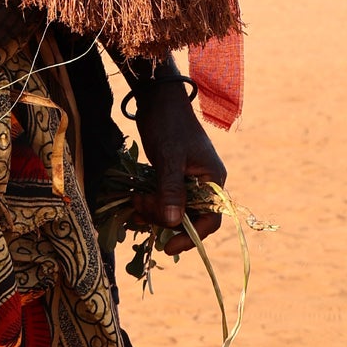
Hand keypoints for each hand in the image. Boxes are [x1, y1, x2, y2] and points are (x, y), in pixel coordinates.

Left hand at [129, 74, 225, 255]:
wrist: (157, 99)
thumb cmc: (168, 124)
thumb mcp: (168, 157)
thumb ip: (171, 189)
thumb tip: (172, 222)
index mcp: (213, 181)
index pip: (209, 221)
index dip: (190, 237)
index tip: (168, 248)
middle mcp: (204, 184)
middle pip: (187, 218)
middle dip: (162, 219)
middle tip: (138, 211)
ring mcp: (188, 181)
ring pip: (172, 210)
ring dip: (152, 213)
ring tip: (133, 205)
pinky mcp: (172, 177)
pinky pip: (163, 199)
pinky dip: (150, 204)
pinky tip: (134, 202)